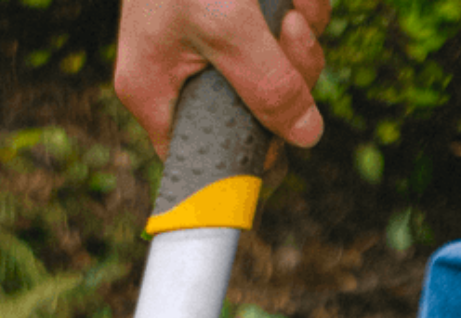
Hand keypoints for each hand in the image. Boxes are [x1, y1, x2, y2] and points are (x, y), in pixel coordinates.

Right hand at [116, 0, 329, 160]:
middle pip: (254, 116)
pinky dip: (303, 11)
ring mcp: (214, 45)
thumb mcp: (225, 23)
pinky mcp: (244, 15)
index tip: (281, 150)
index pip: (200, 157)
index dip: (245, 159)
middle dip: (288, 80)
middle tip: (291, 35)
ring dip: (303, 41)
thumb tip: (305, 136)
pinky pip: (287, 36)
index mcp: (155, 93)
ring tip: (293, 6)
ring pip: (280, 74)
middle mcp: (181, 75)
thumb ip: (266, 85)